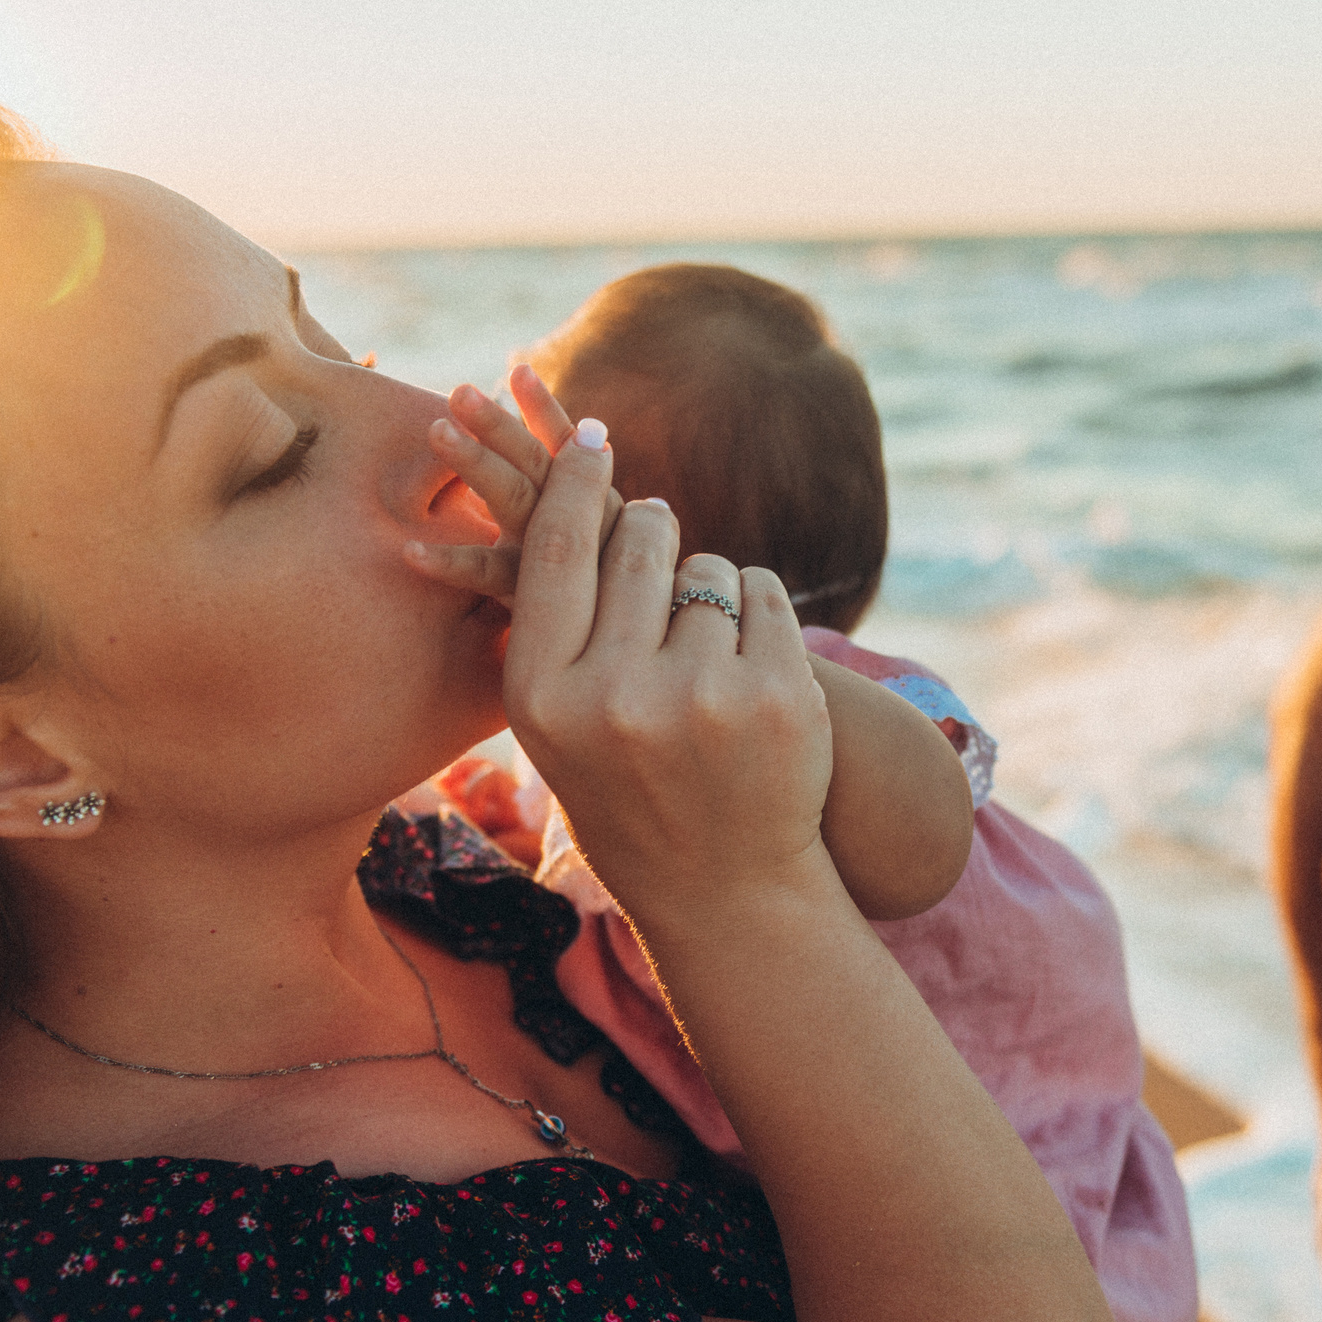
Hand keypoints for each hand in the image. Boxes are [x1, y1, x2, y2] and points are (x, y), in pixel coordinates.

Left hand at [406, 365, 623, 605]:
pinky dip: (451, 562)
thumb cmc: (604, 599)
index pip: (567, 449)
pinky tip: (409, 549)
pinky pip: (490, 576)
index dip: (544, 410)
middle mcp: (582, 524)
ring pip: (521, 503)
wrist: (627, 664)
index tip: (517, 371)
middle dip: (500, 426)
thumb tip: (559, 446)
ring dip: (478, 463)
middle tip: (459, 392)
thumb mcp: (591, 546)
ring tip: (436, 429)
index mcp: (593, 505)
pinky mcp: (535, 600)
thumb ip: (570, 501)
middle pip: (540, 466)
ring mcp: (559, 560)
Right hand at [407, 380, 833, 928]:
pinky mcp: (778, 696)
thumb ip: (562, 626)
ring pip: (709, 569)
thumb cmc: (630, 790)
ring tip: (706, 660)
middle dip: (653, 528)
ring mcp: (702, 697)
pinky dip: (760, 610)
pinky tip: (752, 664)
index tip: (591, 435)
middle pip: (639, 543)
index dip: (572, 480)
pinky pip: (766, 593)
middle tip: (658, 533)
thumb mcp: (561, 725)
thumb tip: (570, 495)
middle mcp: (615, 697)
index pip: (554, 551)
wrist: (725, 886)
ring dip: (711, 588)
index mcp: (543, 699)